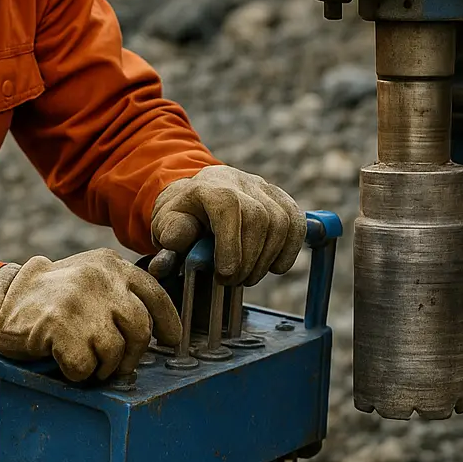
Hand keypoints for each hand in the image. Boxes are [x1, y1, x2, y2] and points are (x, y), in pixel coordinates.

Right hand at [0, 249, 181, 381]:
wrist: (4, 303)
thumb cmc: (53, 299)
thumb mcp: (91, 280)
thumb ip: (120, 294)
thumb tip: (157, 328)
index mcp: (111, 265)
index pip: (154, 294)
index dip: (168, 322)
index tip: (172, 341)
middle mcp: (99, 278)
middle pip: (140, 329)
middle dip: (131, 355)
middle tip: (116, 365)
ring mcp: (80, 301)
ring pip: (114, 352)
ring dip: (101, 367)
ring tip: (85, 360)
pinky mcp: (60, 326)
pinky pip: (84, 367)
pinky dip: (76, 374)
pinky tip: (64, 362)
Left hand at [151, 165, 305, 285]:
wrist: (196, 197)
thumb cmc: (182, 215)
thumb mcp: (167, 223)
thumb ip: (170, 234)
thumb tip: (174, 245)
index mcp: (209, 185)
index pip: (228, 207)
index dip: (231, 244)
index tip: (225, 274)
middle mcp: (239, 180)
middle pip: (258, 217)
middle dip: (249, 258)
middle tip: (234, 281)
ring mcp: (263, 187)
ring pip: (280, 221)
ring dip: (267, 258)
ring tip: (248, 276)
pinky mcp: (280, 198)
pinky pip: (296, 222)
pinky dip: (290, 249)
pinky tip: (274, 267)